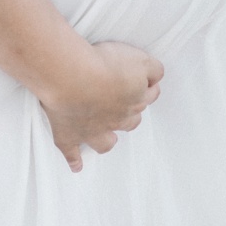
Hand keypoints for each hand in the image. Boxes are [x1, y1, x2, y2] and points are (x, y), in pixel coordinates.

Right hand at [36, 39, 162, 173]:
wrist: (72, 77)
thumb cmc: (104, 65)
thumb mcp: (140, 59)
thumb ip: (153, 69)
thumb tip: (157, 78)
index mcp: (134, 100)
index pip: (148, 96)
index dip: (147, 89)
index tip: (145, 84)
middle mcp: (116, 119)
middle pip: (130, 122)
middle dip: (129, 116)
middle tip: (123, 108)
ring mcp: (92, 130)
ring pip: (106, 141)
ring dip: (107, 140)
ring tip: (107, 139)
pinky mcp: (68, 134)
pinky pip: (72, 153)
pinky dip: (74, 160)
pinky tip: (76, 166)